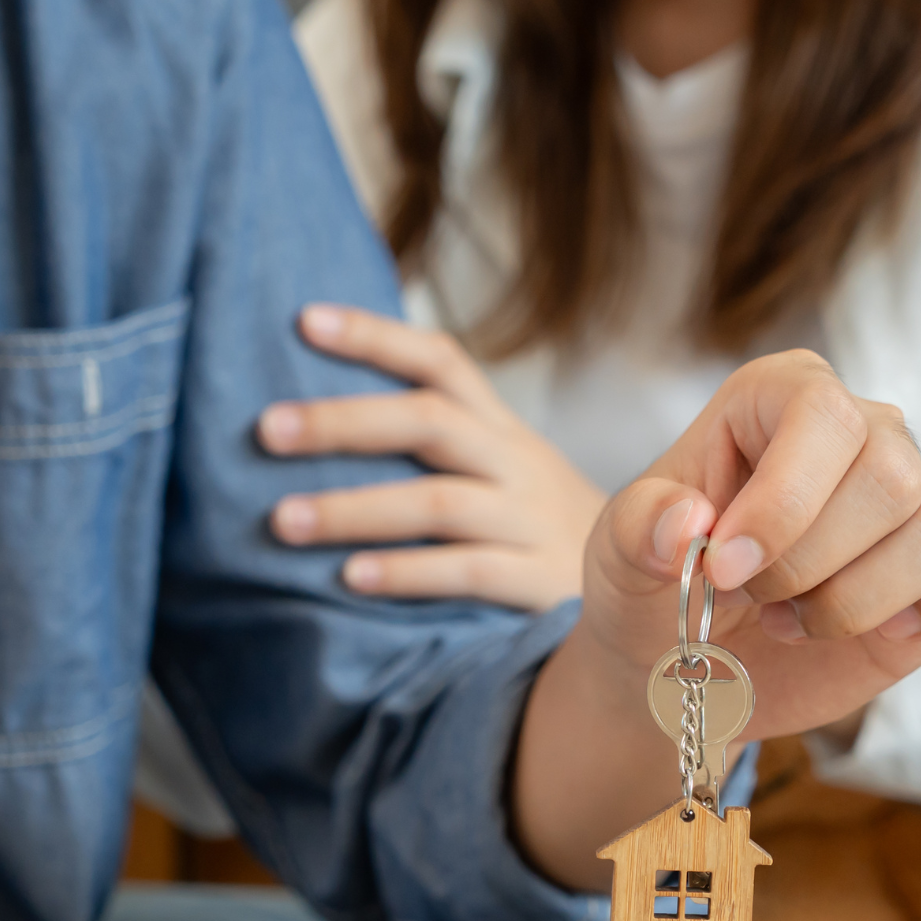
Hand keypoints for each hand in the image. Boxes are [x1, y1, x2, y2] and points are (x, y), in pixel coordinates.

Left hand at [257, 305, 607, 611]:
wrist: (655, 599)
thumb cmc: (545, 539)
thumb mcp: (506, 479)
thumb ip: (437, 452)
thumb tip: (320, 427)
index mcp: (502, 432)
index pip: (440, 363)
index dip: (375, 335)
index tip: (302, 320)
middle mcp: (518, 465)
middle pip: (429, 421)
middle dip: (343, 422)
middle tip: (265, 430)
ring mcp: (534, 523)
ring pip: (438, 502)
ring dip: (354, 508)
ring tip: (282, 520)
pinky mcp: (543, 586)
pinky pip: (470, 572)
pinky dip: (406, 573)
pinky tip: (350, 578)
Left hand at [513, 350, 920, 884]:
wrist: (681, 667)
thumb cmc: (650, 589)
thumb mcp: (614, 560)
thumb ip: (637, 530)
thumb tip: (685, 524)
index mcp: (779, 398)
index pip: (825, 416)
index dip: (784, 502)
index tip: (723, 570)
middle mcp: (861, 435)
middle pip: (892, 478)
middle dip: (811, 566)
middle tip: (753, 600)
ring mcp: (908, 505)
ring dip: (858, 603)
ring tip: (797, 620)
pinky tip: (893, 633)